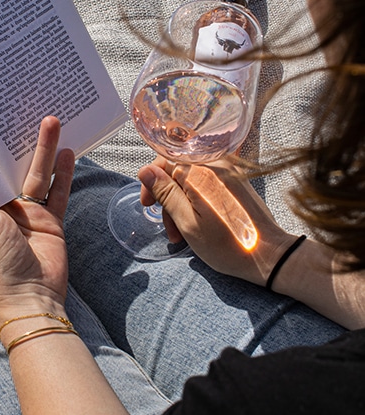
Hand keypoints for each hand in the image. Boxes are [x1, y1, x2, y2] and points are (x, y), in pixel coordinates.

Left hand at [0, 116, 74, 326]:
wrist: (33, 297)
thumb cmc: (0, 266)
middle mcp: (5, 210)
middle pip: (13, 169)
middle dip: (19, 143)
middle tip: (24, 112)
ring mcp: (29, 215)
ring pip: (38, 176)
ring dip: (45, 151)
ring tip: (51, 122)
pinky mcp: (52, 221)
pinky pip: (58, 193)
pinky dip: (64, 174)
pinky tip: (68, 153)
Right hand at [138, 156, 295, 286]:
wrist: (269, 255)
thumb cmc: (228, 245)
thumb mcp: (188, 222)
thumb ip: (166, 193)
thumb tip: (145, 170)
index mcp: (201, 172)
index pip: (164, 159)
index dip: (151, 181)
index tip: (148, 204)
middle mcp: (216, 164)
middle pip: (179, 170)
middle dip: (168, 197)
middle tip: (168, 228)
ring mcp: (230, 172)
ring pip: (193, 179)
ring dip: (182, 203)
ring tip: (182, 234)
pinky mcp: (238, 182)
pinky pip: (208, 184)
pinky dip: (198, 201)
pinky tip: (198, 224)